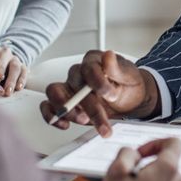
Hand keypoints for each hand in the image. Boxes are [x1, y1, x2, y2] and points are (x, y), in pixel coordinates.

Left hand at [0, 42, 26, 95]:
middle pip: (2, 62)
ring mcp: (15, 59)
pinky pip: (24, 72)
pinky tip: (18, 88)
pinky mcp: (23, 66)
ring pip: (15, 68)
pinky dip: (21, 80)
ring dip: (11, 81)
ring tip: (7, 92)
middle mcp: (5, 52)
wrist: (2, 62)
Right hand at [40, 50, 158, 136]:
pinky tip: (65, 124)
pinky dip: (52, 116)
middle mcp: (79, 73)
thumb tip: (108, 55)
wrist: (131, 100)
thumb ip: (117, 68)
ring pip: (55, 94)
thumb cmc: (129, 85)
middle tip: (103, 121)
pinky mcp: (65, 103)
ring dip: (69, 111)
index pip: (88, 68)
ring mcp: (70, 88)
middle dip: (89, 106)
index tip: (111, 95)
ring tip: (84, 121)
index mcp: (94, 61)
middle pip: (74, 85)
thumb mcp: (129, 76)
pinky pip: (49, 106)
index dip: (98, 82)